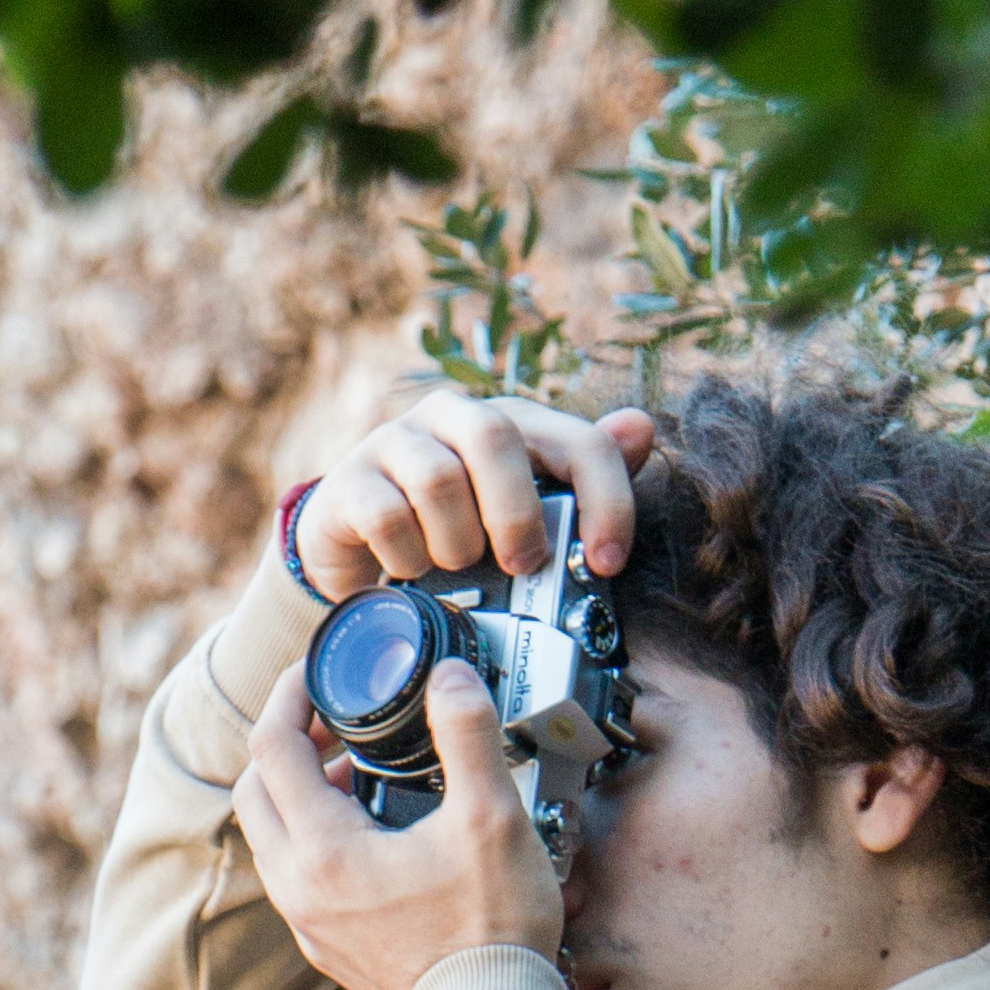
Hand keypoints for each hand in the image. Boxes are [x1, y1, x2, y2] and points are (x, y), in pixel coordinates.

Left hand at [233, 659, 563, 989]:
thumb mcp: (492, 817)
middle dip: (287, 743)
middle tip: (336, 722)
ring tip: (356, 773)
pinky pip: (295, 876)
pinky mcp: (327, 948)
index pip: (272, 746)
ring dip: (299, 793)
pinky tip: (369, 834)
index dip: (290, 695)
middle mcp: (299, 889)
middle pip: (254, 789)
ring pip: (271, 836)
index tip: (318, 676)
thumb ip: (468, 734)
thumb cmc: (493, 930)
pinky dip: (314, 838)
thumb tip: (450, 677)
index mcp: (325, 851)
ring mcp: (308, 924)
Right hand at [285, 390, 654, 597]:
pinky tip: (410, 572)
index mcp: (511, 423)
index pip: (578, 439)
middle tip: (520, 565)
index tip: (607, 563)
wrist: (358, 553)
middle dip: (516, 512)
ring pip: (438, 477)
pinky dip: (407, 555)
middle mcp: (452, 418)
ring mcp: (394, 443)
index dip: (604, 499)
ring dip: (457, 542)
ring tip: (455, 570)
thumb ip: (580, 480)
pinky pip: (385, 513)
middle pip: (494, 435)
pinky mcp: (347, 481)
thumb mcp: (524, 517)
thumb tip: (641, 426)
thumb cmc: (455, 533)